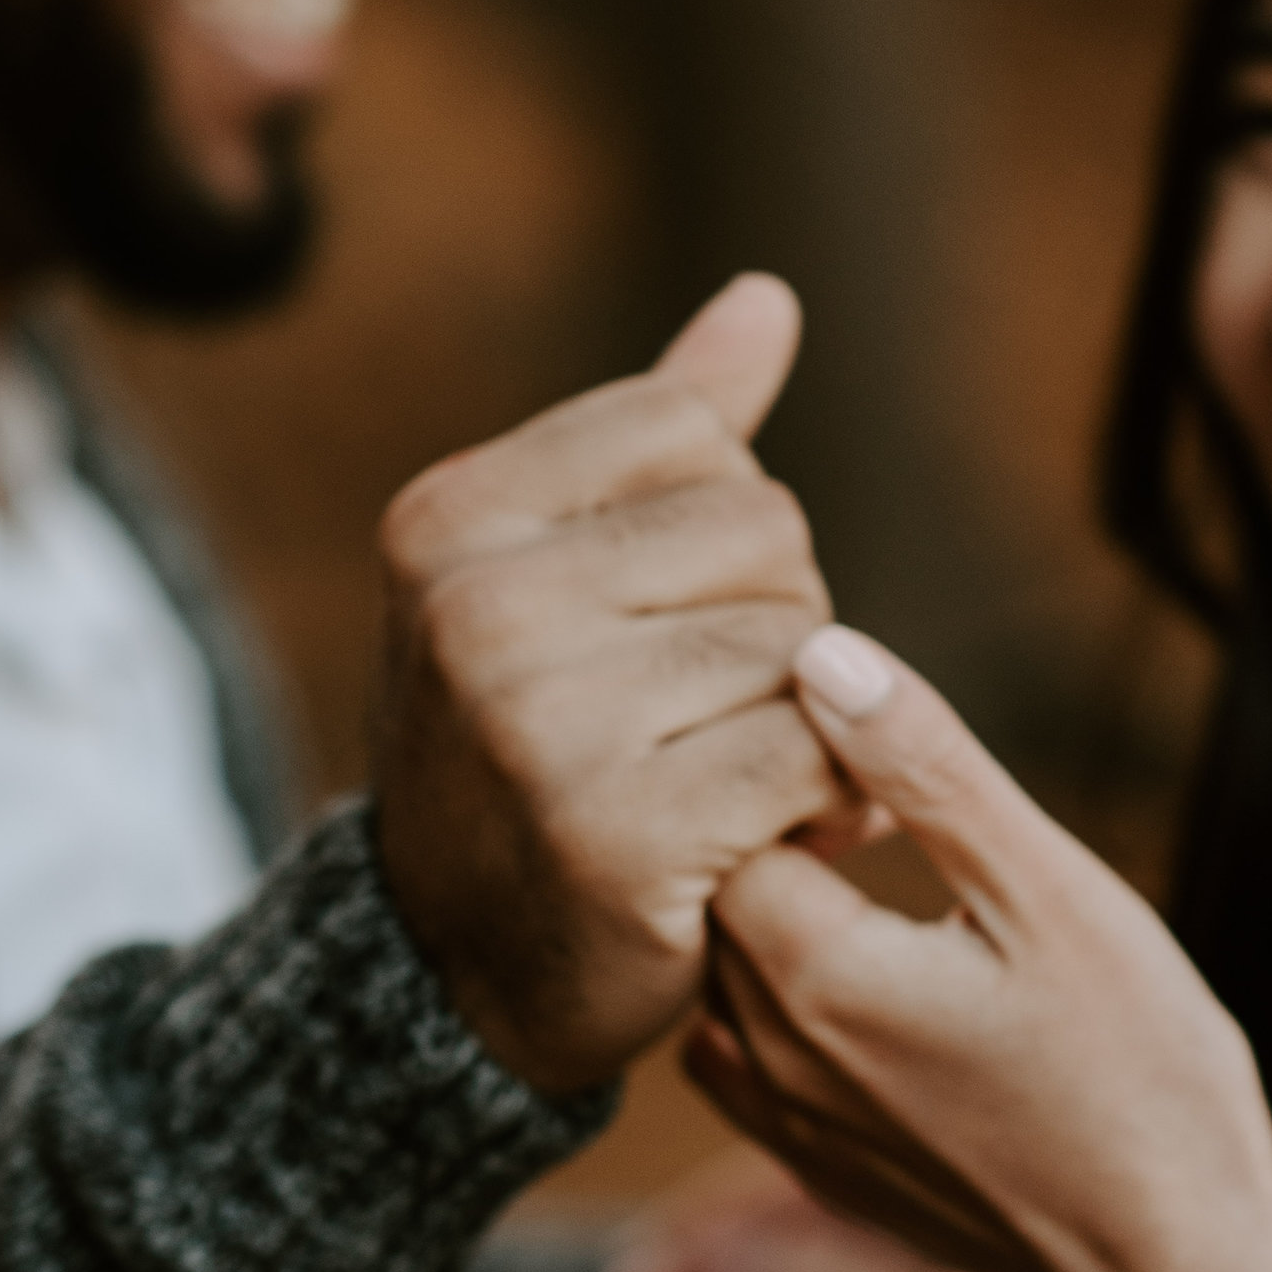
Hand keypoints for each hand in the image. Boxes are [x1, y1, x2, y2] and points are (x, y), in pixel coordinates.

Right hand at [371, 275, 840, 1095]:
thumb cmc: (532, 747)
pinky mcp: (617, 832)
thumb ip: (663, 437)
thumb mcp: (556, 575)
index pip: (695, 433)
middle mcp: (478, 606)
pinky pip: (812, 758)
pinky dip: (819, 808)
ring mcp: (538, 721)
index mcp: (452, 518)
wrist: (460, 973)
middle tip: (704, 723)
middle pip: (768, 532)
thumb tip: (768, 299)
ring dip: (806, 727)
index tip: (661, 620)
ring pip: (802, 648)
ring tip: (735, 785)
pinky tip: (766, 843)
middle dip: (776, 630)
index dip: (723, 529)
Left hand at [688, 629, 1271, 1271]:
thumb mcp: (1053, 895)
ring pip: (722, 973)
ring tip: (883, 891)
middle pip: (707, 893)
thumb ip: (928, 770)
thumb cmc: (1143, 1077)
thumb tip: (820, 653)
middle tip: (884, 817)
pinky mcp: (812, 1169)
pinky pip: (745, 1053)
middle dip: (775, 837)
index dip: (792, 772)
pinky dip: (784, 1002)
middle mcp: (765, 1055)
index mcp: (813, 974)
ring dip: (779, 921)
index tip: (880, 777)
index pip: (722, 816)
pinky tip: (876, 985)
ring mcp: (782, 1124)